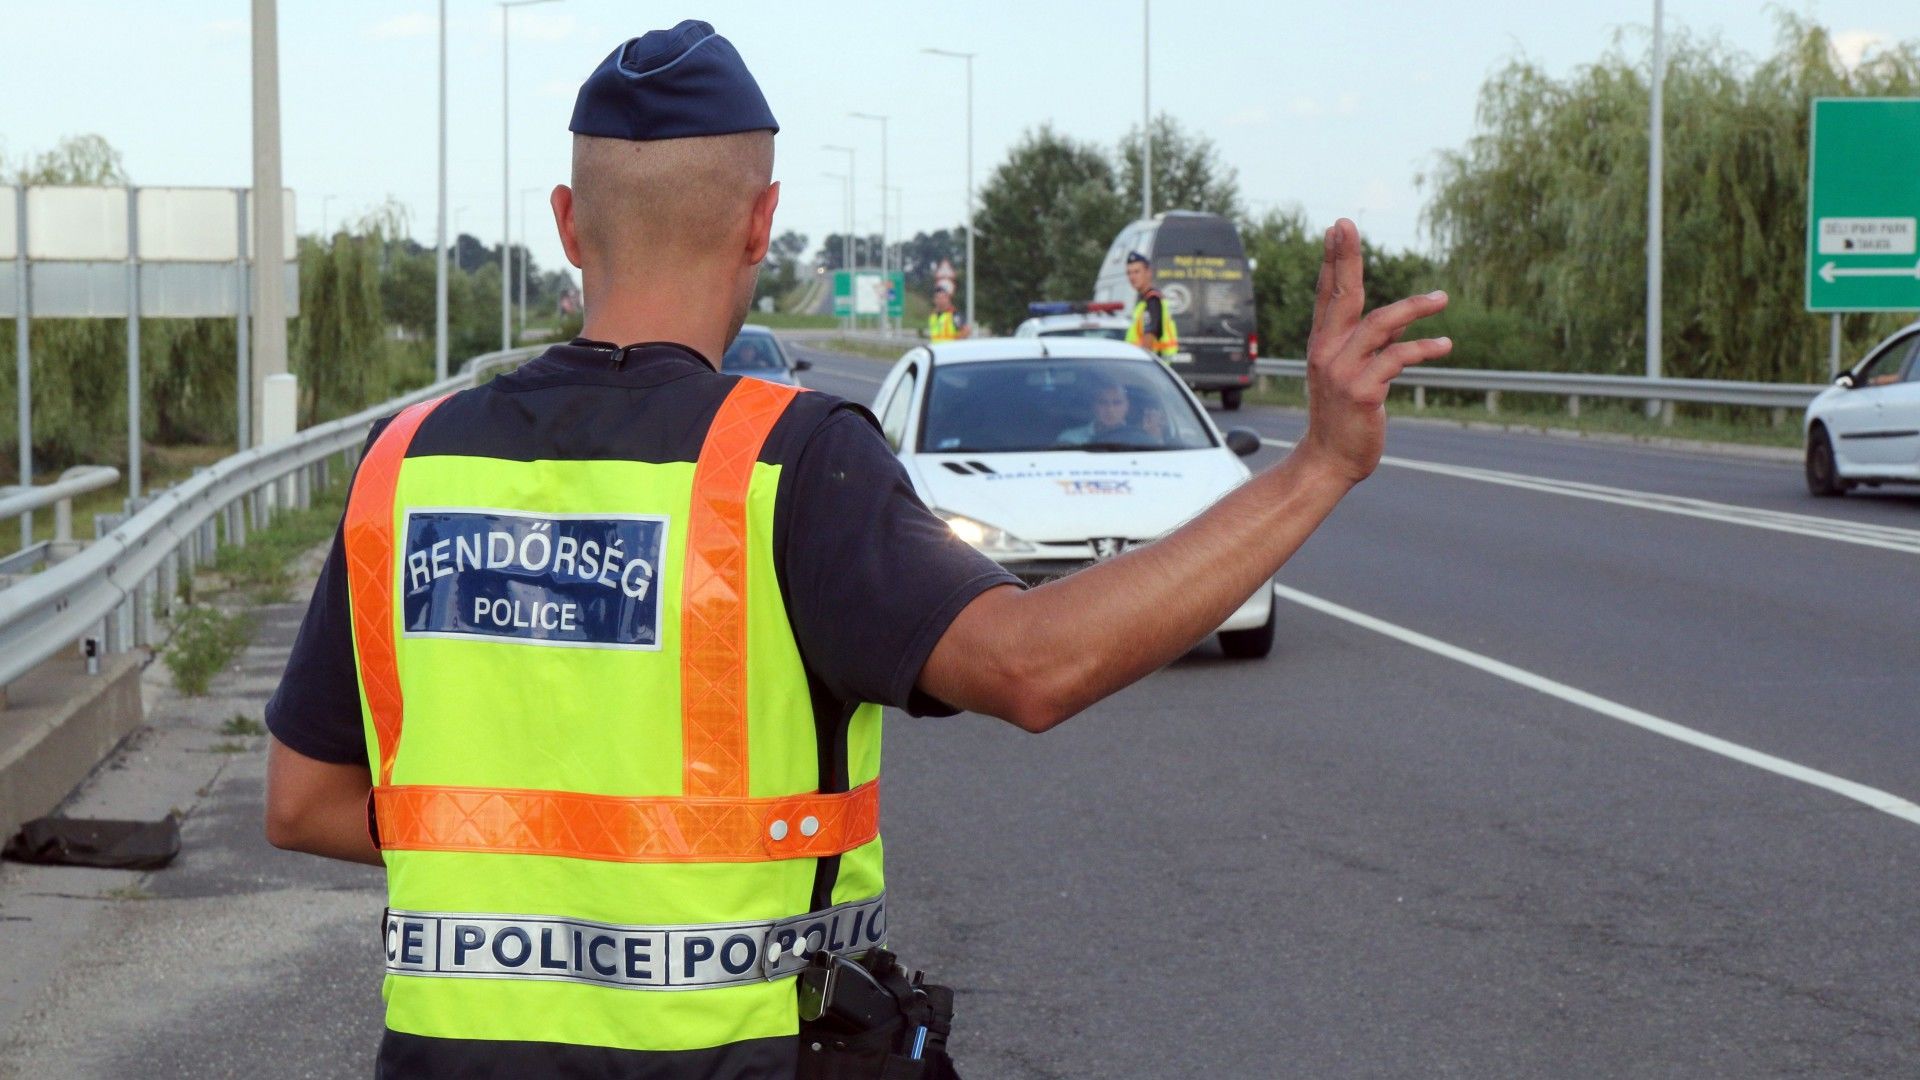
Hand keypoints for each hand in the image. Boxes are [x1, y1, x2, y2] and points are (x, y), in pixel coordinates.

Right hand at [1298, 219, 1450, 484]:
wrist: (1329, 460)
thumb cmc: (1343, 416)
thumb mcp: (1348, 374)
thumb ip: (1367, 345)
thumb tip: (1396, 324)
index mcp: (1322, 344)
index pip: (1327, 294)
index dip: (1333, 260)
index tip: (1338, 228)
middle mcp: (1326, 351)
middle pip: (1340, 296)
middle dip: (1344, 258)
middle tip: (1347, 226)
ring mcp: (1341, 370)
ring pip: (1378, 324)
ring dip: (1413, 308)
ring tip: (1442, 298)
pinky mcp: (1361, 391)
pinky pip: (1397, 358)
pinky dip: (1423, 349)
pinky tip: (1444, 345)